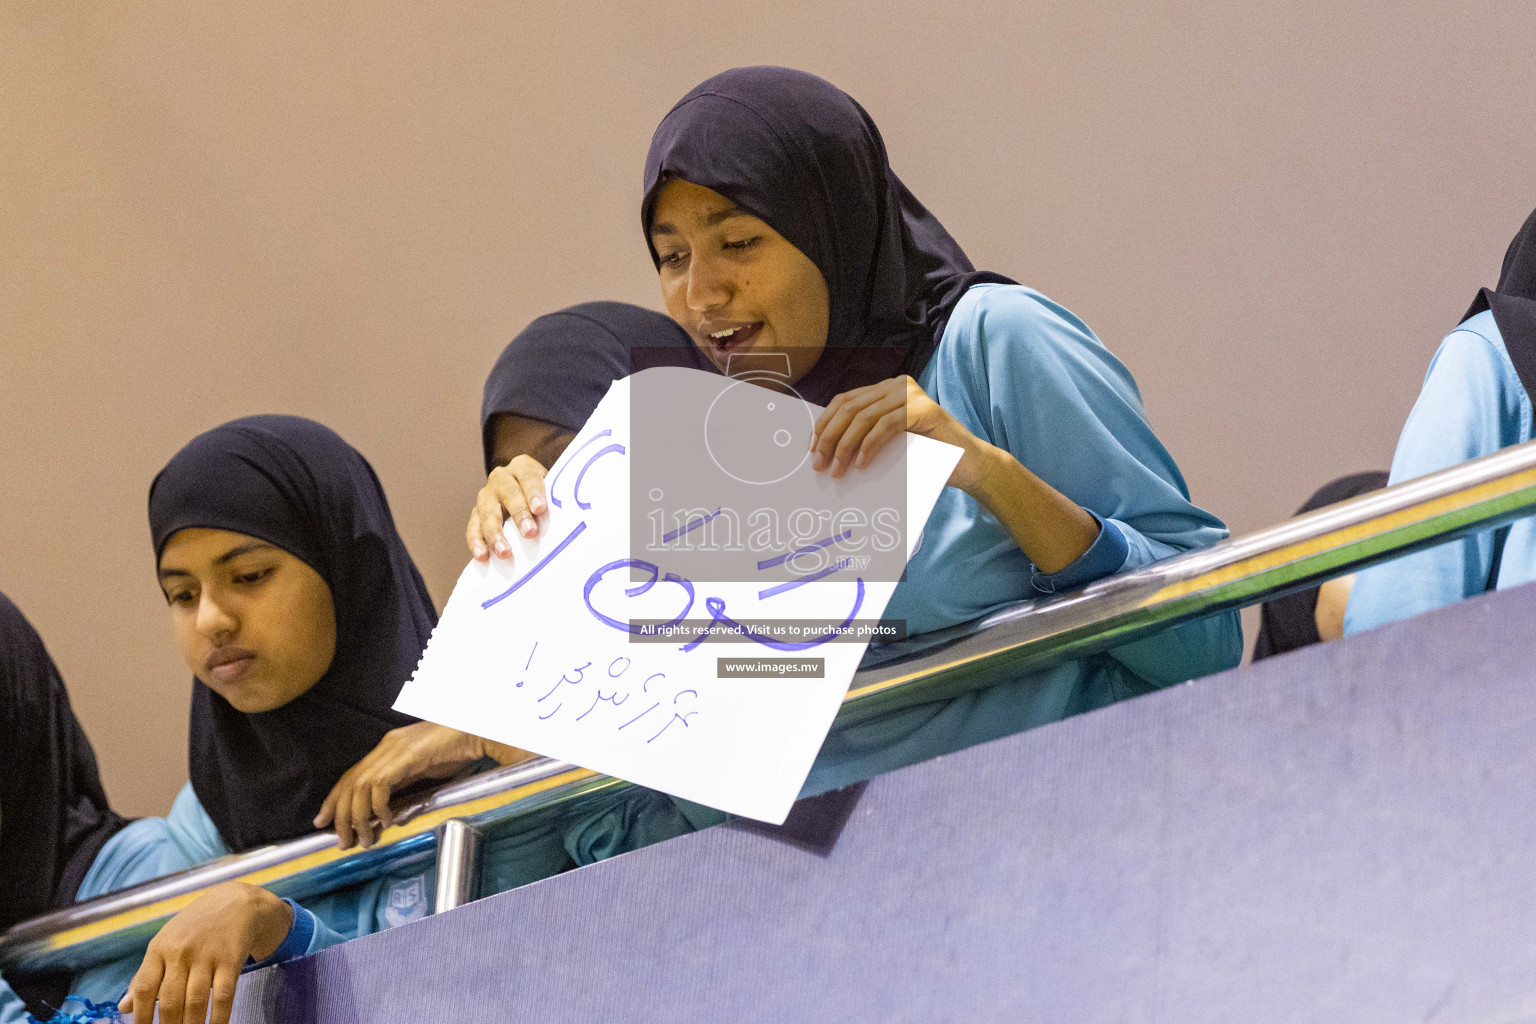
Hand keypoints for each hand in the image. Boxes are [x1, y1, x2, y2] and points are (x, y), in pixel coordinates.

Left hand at [119, 882, 290, 1023]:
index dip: (141, 1016)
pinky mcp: (231, 959)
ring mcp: (207, 955)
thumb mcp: (165, 944)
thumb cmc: (195, 927)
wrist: (236, 902)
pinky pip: (224, 995)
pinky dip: (219, 1017)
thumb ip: (145, 976)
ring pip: (196, 1000)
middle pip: (171, 1000)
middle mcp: (181, 951)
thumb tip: (125, 1007)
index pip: (145, 988)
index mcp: (159, 948)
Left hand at [314, 722, 534, 848]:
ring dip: (358, 818)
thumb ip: (404, 783)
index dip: (334, 800)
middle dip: (340, 815)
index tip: (323, 822)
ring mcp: (395, 749)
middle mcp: (386, 746)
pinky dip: (379, 807)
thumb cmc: (457, 750)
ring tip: (363, 839)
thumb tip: (388, 811)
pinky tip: (386, 821)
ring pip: (361, 787)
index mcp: (387, 747)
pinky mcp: (407, 756)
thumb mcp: (423, 769)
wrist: (478, 731)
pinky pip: (382, 786)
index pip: (351, 775)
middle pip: (350, 783)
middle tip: (341, 841)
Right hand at [465, 455, 549, 561]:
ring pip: (488, 513)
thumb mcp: (552, 491)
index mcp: (523, 467)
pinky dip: (476, 542)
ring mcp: (486, 495)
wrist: (527, 497)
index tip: (540, 508)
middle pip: (509, 494)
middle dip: (519, 514)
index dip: (534, 492)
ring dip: (495, 533)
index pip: (529, 477)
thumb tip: (573, 521)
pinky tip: (482, 555)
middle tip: (530, 532)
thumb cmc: (546, 497)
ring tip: (504, 552)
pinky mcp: (476, 513)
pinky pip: (473, 527)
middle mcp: (502, 478)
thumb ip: (557, 501)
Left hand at [810, 375, 988, 491]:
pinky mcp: (923, 409)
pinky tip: (862, 465)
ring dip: (845, 446)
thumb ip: (865, 433)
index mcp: (887, 388)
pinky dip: (869, 446)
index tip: (812, 447)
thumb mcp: (888, 440)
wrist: (968, 463)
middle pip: (850, 407)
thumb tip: (825, 446)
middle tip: (818, 464)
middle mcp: (898, 384)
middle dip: (829, 437)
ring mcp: (912, 394)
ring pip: (864, 417)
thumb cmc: (927, 455)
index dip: (824, 423)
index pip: (845, 401)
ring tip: (837, 470)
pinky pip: (885, 426)